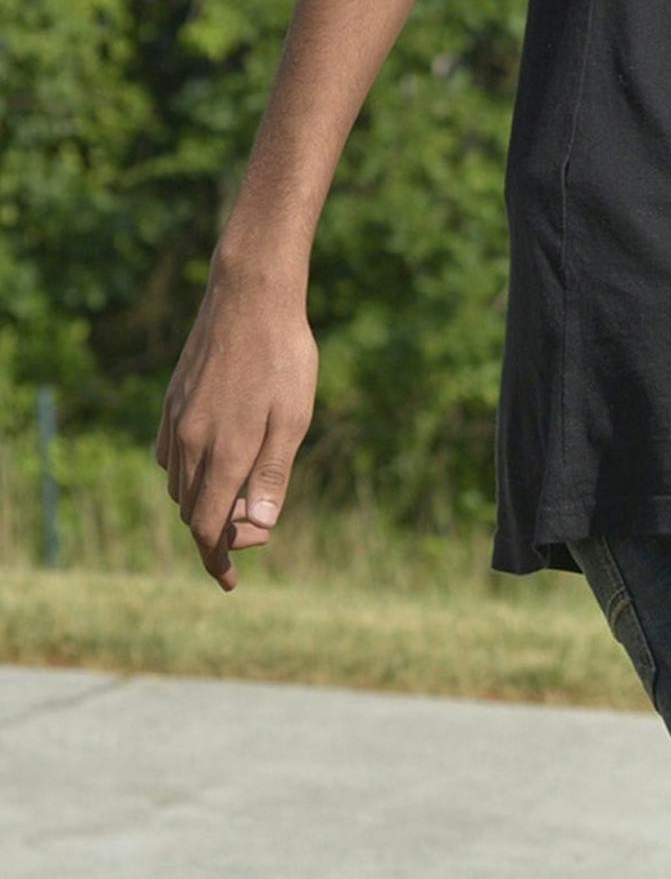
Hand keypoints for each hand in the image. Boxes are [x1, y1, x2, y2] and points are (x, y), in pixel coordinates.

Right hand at [154, 252, 318, 589]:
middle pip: (192, 512)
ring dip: (202, 504)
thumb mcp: (294, 419)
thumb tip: (261, 526)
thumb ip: (273, 475)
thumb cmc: (284, 358)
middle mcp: (191, 442)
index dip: (219, 559)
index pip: (208, 527)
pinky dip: (185, 475)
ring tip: (238, 502)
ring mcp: (176, 421)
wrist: (250, 297)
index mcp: (223, 453)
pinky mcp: (172, 403)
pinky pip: (168, 456)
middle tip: (256, 530)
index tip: (232, 581)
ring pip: (177, 486)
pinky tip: (210, 467)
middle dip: (217, 533)